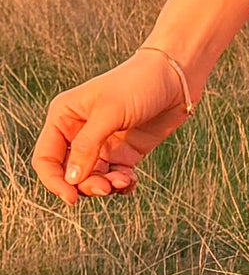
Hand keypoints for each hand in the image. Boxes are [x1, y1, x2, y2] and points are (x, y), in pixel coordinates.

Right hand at [31, 49, 195, 204]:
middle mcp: (78, 132)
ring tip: (123, 181)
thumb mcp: (110, 112)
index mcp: (64, 117)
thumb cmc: (139, 83)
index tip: (72, 198)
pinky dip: (120, 184)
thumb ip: (87, 146)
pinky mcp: (126, 151)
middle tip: (106, 188)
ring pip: (92, 178)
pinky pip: (115, 177)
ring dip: (105, 186)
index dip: (54, 181)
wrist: (177, 76)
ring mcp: (103, 143)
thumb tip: (70, 179)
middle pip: (69, 173)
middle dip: (85, 185)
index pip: (46, 158)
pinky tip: (131, 182)